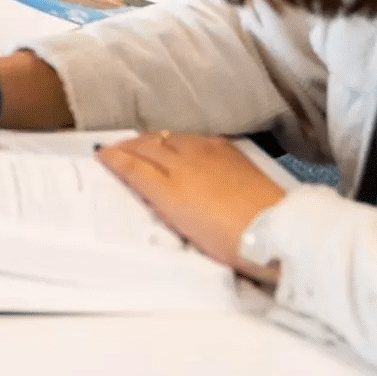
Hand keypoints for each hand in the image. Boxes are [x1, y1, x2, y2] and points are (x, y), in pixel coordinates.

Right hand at [97, 132, 288, 283]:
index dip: (115, 157)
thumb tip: (135, 175)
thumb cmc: (227, 237)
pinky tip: (182, 145)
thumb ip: (155, 196)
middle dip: (130, 144)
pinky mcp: (231, 153)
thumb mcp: (182, 223)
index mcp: (170, 182)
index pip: (134, 162)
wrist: (275, 230)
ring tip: (145, 145)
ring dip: (154, 140)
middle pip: (150, 144)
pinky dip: (179, 139)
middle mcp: (186, 159)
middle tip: (117, 148)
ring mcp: (211, 153)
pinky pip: (195, 138)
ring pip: (172, 138)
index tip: (101, 155)